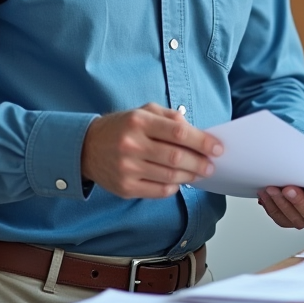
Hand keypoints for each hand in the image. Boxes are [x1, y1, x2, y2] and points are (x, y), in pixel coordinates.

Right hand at [80, 102, 222, 198]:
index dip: (202, 142)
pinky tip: (178, 179)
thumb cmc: (121, 127)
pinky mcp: (125, 188)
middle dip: (200, 162)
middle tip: (211, 165)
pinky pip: (159, 190)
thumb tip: (196, 131)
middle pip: (176, 158)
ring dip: (191, 175)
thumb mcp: (143, 111)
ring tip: (199, 172)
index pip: (178, 133)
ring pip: (170, 176)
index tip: (217, 148)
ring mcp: (127, 169)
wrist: (86, 148)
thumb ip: (170, 118)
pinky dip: (174, 186)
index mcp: (138, 122)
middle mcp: (131, 145)